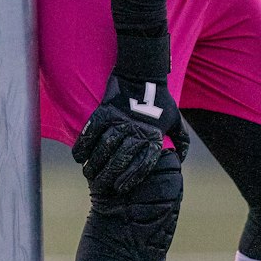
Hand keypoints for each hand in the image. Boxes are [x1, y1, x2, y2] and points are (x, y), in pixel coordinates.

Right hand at [72, 74, 191, 194]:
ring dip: (94, 164)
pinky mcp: (105, 111)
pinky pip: (91, 132)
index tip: (120, 188)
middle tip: (100, 187)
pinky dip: (83, 145)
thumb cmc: (160, 98)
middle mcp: (136, 131)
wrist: (143, 72)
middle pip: (119, 160)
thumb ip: (180, 139)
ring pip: (104, 149)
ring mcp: (119, 121)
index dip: (129, 179)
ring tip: (88, 175)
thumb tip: (181, 159)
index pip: (142, 165)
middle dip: (108, 176)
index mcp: (153, 136)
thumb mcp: (175, 118)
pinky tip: (79, 157)